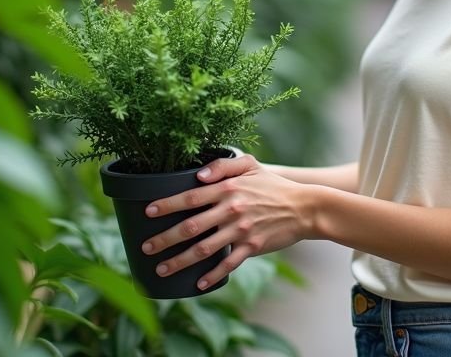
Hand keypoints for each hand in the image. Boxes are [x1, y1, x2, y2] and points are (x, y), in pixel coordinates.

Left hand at [141, 154, 313, 289]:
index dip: (167, 205)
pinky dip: (212, 276)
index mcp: (228, 189)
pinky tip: (198, 284)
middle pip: (190, 227)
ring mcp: (241, 231)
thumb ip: (223, 166)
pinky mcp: (253, 247)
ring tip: (161, 269)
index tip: (148, 212)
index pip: (190, 197)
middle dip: (164, 239)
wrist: (305, 208)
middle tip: (146, 247)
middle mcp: (231, 210)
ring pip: (204, 249)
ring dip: (180, 261)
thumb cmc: (274, 186)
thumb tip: (197, 175)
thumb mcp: (251, 165)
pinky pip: (228, 265)